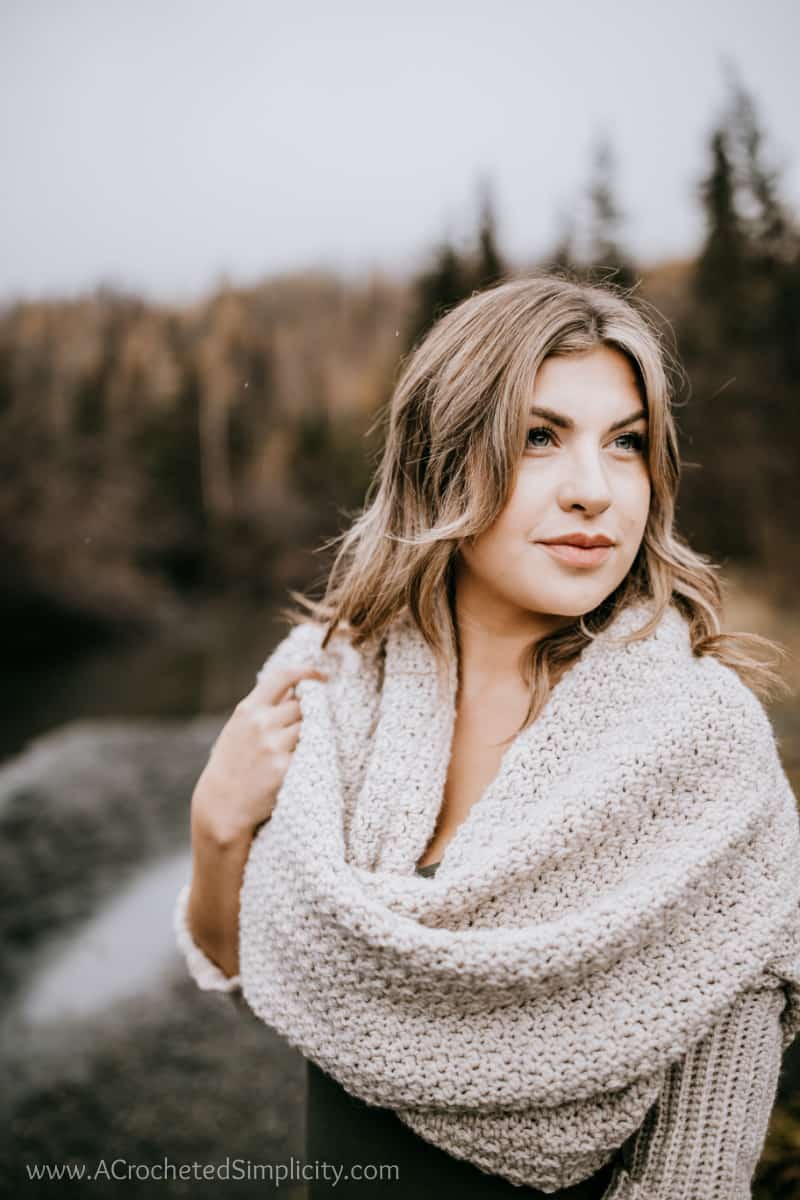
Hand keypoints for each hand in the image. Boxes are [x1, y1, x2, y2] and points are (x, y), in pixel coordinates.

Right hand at [191, 660, 328, 844]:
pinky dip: (308, 756)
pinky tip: (298, 765)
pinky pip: (310, 752)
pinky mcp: (285, 768)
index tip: (321, 677)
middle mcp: (261, 723)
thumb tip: (297, 688)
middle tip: (297, 733)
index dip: (307, 672)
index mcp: (248, 709)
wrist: (221, 806)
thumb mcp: (239, 728)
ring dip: (309, 735)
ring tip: (293, 751)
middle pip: (302, 705)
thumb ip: (265, 708)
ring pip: (309, 727)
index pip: (283, 677)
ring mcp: (273, 746)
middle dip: (305, 715)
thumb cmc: (232, 765)